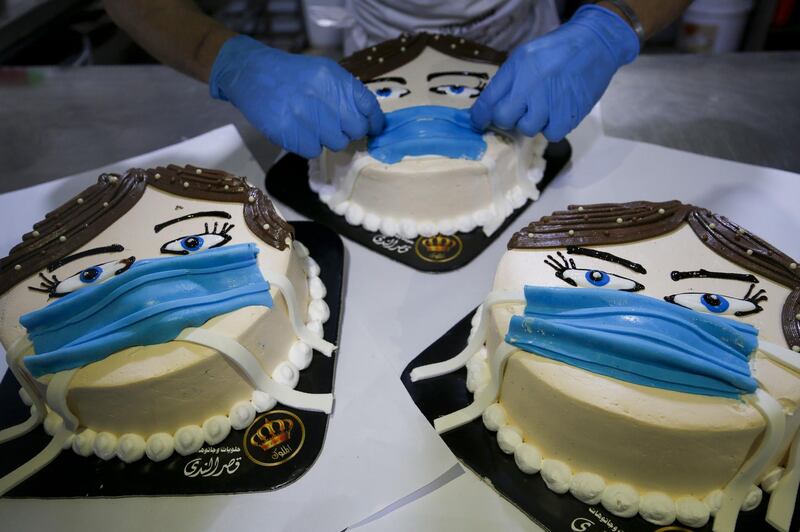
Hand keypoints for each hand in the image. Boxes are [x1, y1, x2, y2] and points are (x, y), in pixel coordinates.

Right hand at [210, 35, 383, 157]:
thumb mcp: (323, 73)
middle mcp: (324, 98)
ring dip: (327, 138)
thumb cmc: (292, 75)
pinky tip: (298, 130)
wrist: (252, 74)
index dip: (375, 122)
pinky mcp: (291, 134)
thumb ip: (346, 93)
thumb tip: (369, 119)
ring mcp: (307, 118)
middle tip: (336, 126)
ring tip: (311, 124)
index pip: (369, 107)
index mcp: (336, 79)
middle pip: (355, 130)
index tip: (374, 129)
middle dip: (349, 131)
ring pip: (336, 143)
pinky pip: (313, 150)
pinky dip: (308, 144)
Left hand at [470, 5, 638, 140]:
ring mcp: (551, 102)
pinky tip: (556, 113)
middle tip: (517, 111)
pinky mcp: (569, 114)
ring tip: (542, 107)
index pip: (488, 101)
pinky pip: (551, 134)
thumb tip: (489, 108)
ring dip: (532, 122)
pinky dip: (552, 127)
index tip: (478, 123)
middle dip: (506, 119)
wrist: (595, 45)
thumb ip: (507, 81)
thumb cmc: (556, 50)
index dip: (479, 117)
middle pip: (504, 119)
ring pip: (528, 128)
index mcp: (518, 68)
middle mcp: (531, 86)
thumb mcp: (525, 56)